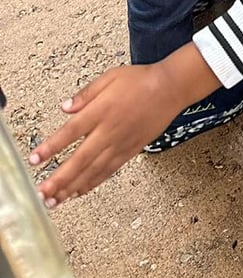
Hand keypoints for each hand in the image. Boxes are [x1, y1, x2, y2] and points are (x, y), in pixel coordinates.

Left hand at [29, 48, 215, 204]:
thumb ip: (86, 93)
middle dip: (59, 178)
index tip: (34, 159)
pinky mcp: (131, 150)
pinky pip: (109, 171)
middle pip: (80, 159)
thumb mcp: (110, 76)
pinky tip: (80, 192)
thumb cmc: (142, 79)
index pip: (70, 132)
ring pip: (94, 170)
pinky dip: (93, 183)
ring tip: (55, 201)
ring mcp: (121, 143)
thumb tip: (65, 107)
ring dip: (72, 187)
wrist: (171, 88)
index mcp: (101, 110)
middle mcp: (109, 130)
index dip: (51, 147)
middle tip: (42, 193)